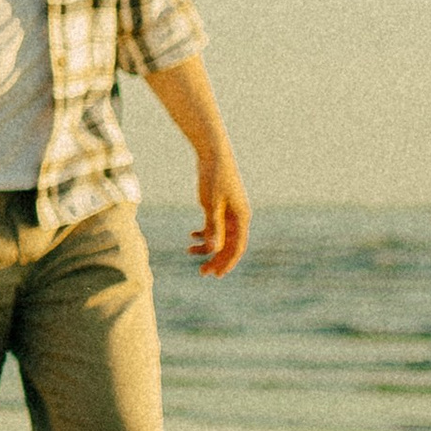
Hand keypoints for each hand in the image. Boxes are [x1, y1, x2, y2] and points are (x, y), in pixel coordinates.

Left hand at [189, 144, 249, 276]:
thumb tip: (214, 249)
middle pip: (230, 245)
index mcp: (242, 217)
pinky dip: (204, 232)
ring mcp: (231, 212)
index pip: (238, 247)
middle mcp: (239, 217)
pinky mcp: (221, 206)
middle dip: (216, 259)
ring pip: (221, 236)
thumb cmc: (213, 178)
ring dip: (208, 247)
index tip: (216, 275)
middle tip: (202, 272)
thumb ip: (213, 227)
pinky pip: (215, 226)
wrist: (213, 154)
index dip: (227, 263)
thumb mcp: (211, 204)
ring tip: (189, 252)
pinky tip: (192, 236)